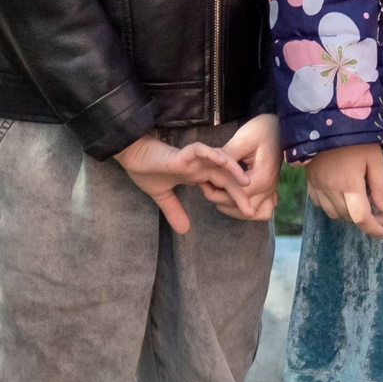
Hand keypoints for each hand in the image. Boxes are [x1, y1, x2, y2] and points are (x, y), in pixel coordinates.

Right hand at [114, 133, 245, 234]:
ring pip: (220, 161)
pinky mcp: (182, 153)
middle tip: (252, 211)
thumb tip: (184, 230)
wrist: (130, 155)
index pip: (223, 186)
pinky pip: (201, 150)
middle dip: (240, 193)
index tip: (246, 215)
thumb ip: (174, 211)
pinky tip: (222, 161)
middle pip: (227, 177)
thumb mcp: (162, 196)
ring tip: (247, 185)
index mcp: (198, 175)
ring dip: (234, 171)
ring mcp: (193, 158)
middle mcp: (200, 166)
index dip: (235, 199)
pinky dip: (212, 154)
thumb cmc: (146, 170)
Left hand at [199, 114, 280, 221]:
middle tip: (208, 188)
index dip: (219, 193)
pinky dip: (250, 208)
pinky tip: (236, 198)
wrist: (280, 126)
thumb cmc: (262, 130)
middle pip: (245, 209)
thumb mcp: (243, 139)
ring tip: (220, 196)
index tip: (205, 183)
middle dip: (224, 202)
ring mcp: (271, 189)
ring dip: (237, 210)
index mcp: (261, 178)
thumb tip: (212, 168)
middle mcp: (268, 188)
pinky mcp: (270, 187)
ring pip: (255, 213)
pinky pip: (264, 208)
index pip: (237, 197)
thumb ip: (227, 156)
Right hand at [306, 142, 382, 238]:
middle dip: (365, 220)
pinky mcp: (309, 182)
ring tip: (362, 204)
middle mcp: (331, 190)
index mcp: (349, 184)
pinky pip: (320, 204)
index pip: (361, 217)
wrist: (323, 121)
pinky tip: (342, 198)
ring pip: (334, 213)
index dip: (373, 229)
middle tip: (380, 213)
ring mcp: (318, 187)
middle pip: (348, 217)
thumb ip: (380, 185)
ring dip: (349, 214)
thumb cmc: (354, 138)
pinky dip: (333, 206)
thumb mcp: (375, 158)